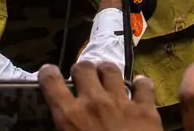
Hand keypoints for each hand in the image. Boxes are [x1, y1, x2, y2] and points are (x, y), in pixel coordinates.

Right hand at [39, 62, 160, 130]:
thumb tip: (61, 128)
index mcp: (70, 116)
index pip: (51, 81)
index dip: (48, 73)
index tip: (49, 73)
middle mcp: (93, 102)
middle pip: (83, 68)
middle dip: (81, 70)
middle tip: (82, 79)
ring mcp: (121, 103)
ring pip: (111, 69)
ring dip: (105, 71)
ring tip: (105, 76)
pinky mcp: (146, 109)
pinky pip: (144, 85)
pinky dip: (142, 84)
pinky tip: (139, 86)